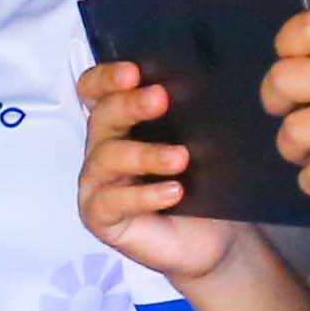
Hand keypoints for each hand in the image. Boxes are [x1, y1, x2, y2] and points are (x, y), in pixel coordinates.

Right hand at [75, 60, 251, 286]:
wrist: (215, 238)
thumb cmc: (202, 184)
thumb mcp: (199, 142)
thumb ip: (190, 115)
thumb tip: (212, 81)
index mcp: (120, 123)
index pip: (95, 90)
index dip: (106, 78)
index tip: (134, 72)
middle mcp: (103, 148)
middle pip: (102, 117)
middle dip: (129, 104)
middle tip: (161, 98)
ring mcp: (98, 184)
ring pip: (106, 158)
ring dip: (145, 154)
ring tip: (181, 158)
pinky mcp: (101, 218)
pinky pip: (113, 202)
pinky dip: (143, 195)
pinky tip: (174, 192)